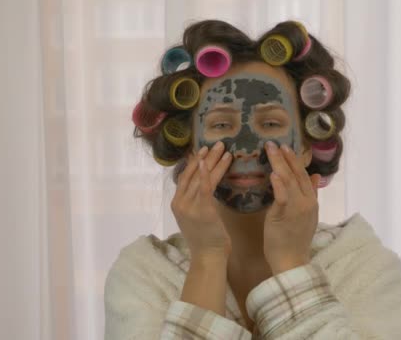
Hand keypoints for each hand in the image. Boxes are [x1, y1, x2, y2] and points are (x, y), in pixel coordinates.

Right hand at [171, 141, 232, 258]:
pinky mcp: (201, 210)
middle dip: (205, 157)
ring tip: (223, 149)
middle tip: (216, 143)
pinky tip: (210, 161)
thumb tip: (205, 185)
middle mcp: (179, 202)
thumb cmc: (207, 239)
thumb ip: (197, 201)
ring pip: (201, 178)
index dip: (193, 162)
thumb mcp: (197, 217)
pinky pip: (204, 187)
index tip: (202, 150)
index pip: (185, 177)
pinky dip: (207, 173)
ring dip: (213, 161)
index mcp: (177, 203)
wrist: (208, 257)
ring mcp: (189, 206)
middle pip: (193, 174)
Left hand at [263, 141, 320, 273]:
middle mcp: (308, 201)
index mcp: (311, 201)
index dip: (295, 160)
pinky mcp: (287, 215)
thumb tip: (315, 175)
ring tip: (271, 149)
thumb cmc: (293, 239)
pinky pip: (283, 196)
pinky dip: (279, 183)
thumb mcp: (306, 215)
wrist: (292, 260)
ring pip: (290, 181)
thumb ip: (310, 194)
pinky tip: (274, 173)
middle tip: (275, 143)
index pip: (303, 175)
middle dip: (286, 157)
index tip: (286, 147)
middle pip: (297, 174)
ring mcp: (299, 208)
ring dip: (280, 163)